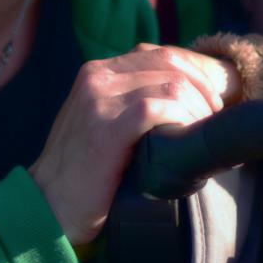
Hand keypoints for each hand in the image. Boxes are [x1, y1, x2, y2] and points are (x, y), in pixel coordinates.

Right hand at [28, 44, 229, 244]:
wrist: (46, 208)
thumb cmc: (82, 173)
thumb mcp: (100, 122)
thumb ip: (127, 100)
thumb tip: (179, 95)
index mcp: (98, 72)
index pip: (160, 54)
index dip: (194, 73)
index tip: (211, 100)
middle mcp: (97, 76)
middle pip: (171, 63)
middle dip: (203, 88)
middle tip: (215, 117)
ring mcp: (100, 98)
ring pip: (172, 84)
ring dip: (198, 108)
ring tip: (205, 130)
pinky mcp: (107, 126)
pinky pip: (160, 107)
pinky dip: (184, 119)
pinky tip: (189, 136)